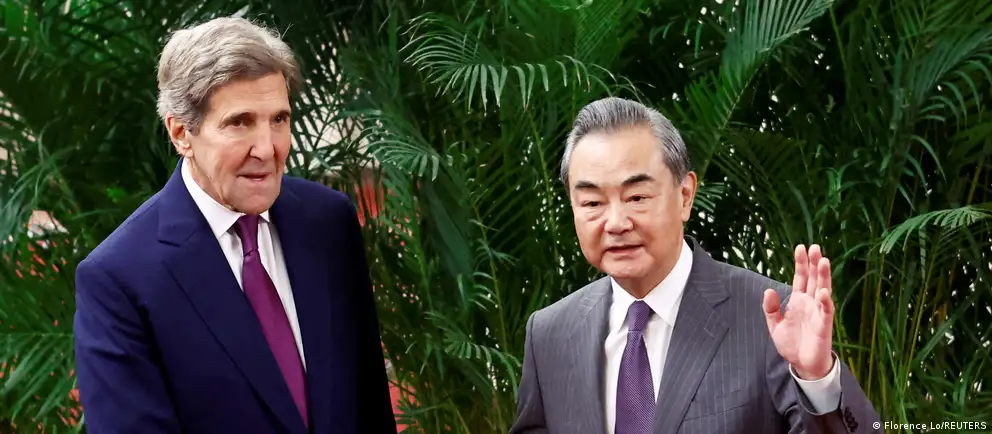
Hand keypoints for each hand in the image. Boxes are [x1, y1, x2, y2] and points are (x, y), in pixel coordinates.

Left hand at [762, 244, 834, 379]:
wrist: (802, 364)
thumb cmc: (791, 343)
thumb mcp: (775, 325)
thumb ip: (771, 308)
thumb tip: (768, 290)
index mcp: (798, 300)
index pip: (800, 277)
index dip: (801, 263)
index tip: (800, 247)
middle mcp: (810, 303)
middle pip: (813, 279)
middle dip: (813, 263)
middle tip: (814, 247)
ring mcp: (818, 312)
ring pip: (823, 289)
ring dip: (823, 276)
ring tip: (822, 260)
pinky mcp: (824, 325)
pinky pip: (826, 311)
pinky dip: (826, 301)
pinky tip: (824, 291)